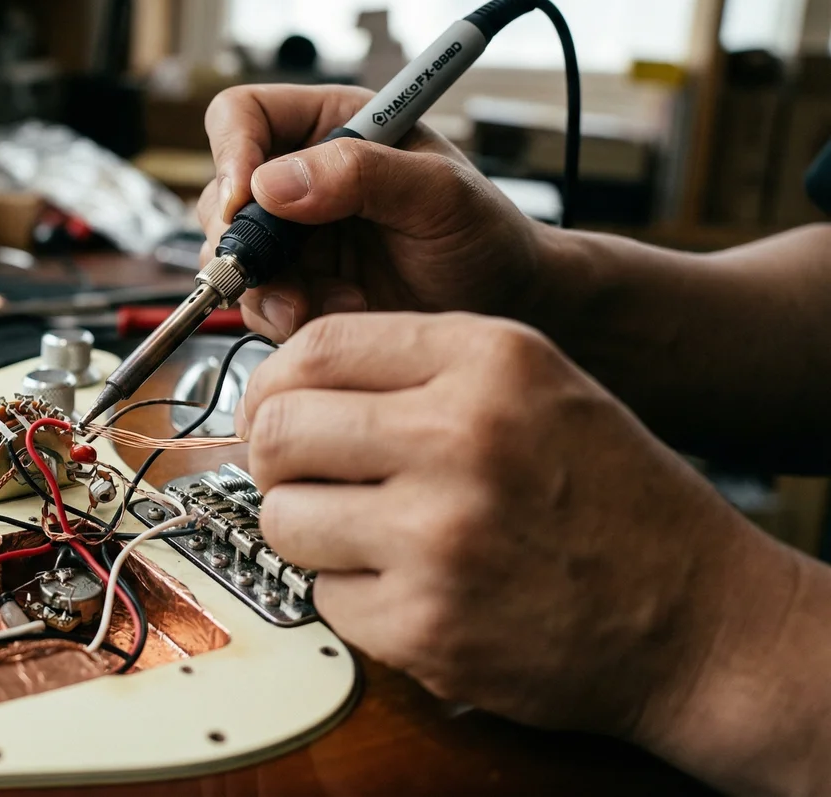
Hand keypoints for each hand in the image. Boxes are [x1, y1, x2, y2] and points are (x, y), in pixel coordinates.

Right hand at [198, 84, 548, 340]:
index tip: (245, 200)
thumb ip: (362, 174)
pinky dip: (284, 317)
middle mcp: (302, 175)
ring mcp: (294, 236)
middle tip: (277, 273)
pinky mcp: (296, 286)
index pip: (244, 115)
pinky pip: (255, 300)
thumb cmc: (486, 237)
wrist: (506, 308)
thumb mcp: (439, 194)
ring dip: (268, 287)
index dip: (232, 153)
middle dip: (243, 240)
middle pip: (222, 192)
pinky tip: (337, 316)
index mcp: (333, 124)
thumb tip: (271, 183)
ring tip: (332, 304)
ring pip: (230, 255)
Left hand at [236, 311, 785, 745]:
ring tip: (370, 536)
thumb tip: (280, 386)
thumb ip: (415, 371)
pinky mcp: (424, 624)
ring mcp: (439, 535)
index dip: (274, 384)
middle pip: (279, 429)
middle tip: (306, 478)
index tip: (274, 410)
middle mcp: (461, 436)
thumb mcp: (535, 385)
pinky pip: (324, 595)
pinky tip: (414, 589)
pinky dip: (353, 597)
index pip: (315, 348)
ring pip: (281, 518)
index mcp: (489, 360)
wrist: (698, 620)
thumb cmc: (611, 499)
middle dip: (275, 460)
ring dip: (308, 532)